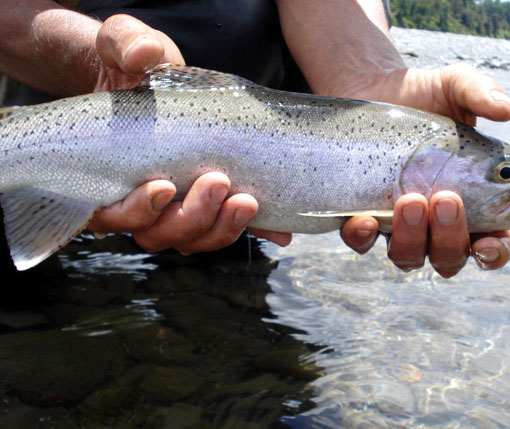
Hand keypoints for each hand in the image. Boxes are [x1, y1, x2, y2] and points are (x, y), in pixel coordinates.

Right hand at [87, 15, 291, 251]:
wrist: (157, 81)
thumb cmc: (133, 68)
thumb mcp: (125, 46)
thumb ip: (126, 45)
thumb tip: (144, 54)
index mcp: (108, 177)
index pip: (111, 215)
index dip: (137, 211)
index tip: (164, 187)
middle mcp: (141, 203)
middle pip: (159, 234)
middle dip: (192, 216)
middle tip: (218, 182)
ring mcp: (176, 209)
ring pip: (193, 239)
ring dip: (221, 228)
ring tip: (247, 200)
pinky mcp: (210, 205)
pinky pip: (227, 228)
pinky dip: (254, 231)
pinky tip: (279, 232)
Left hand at [340, 64, 509, 276]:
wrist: (373, 88)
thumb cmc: (424, 94)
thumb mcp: (455, 86)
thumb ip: (480, 93)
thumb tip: (507, 110)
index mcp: (473, 202)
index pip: (492, 244)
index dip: (495, 252)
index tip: (490, 243)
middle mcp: (436, 222)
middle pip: (449, 257)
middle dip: (449, 237)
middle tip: (445, 198)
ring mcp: (398, 224)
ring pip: (408, 257)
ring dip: (411, 237)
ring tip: (408, 199)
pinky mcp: (364, 216)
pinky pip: (361, 242)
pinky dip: (363, 237)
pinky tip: (365, 219)